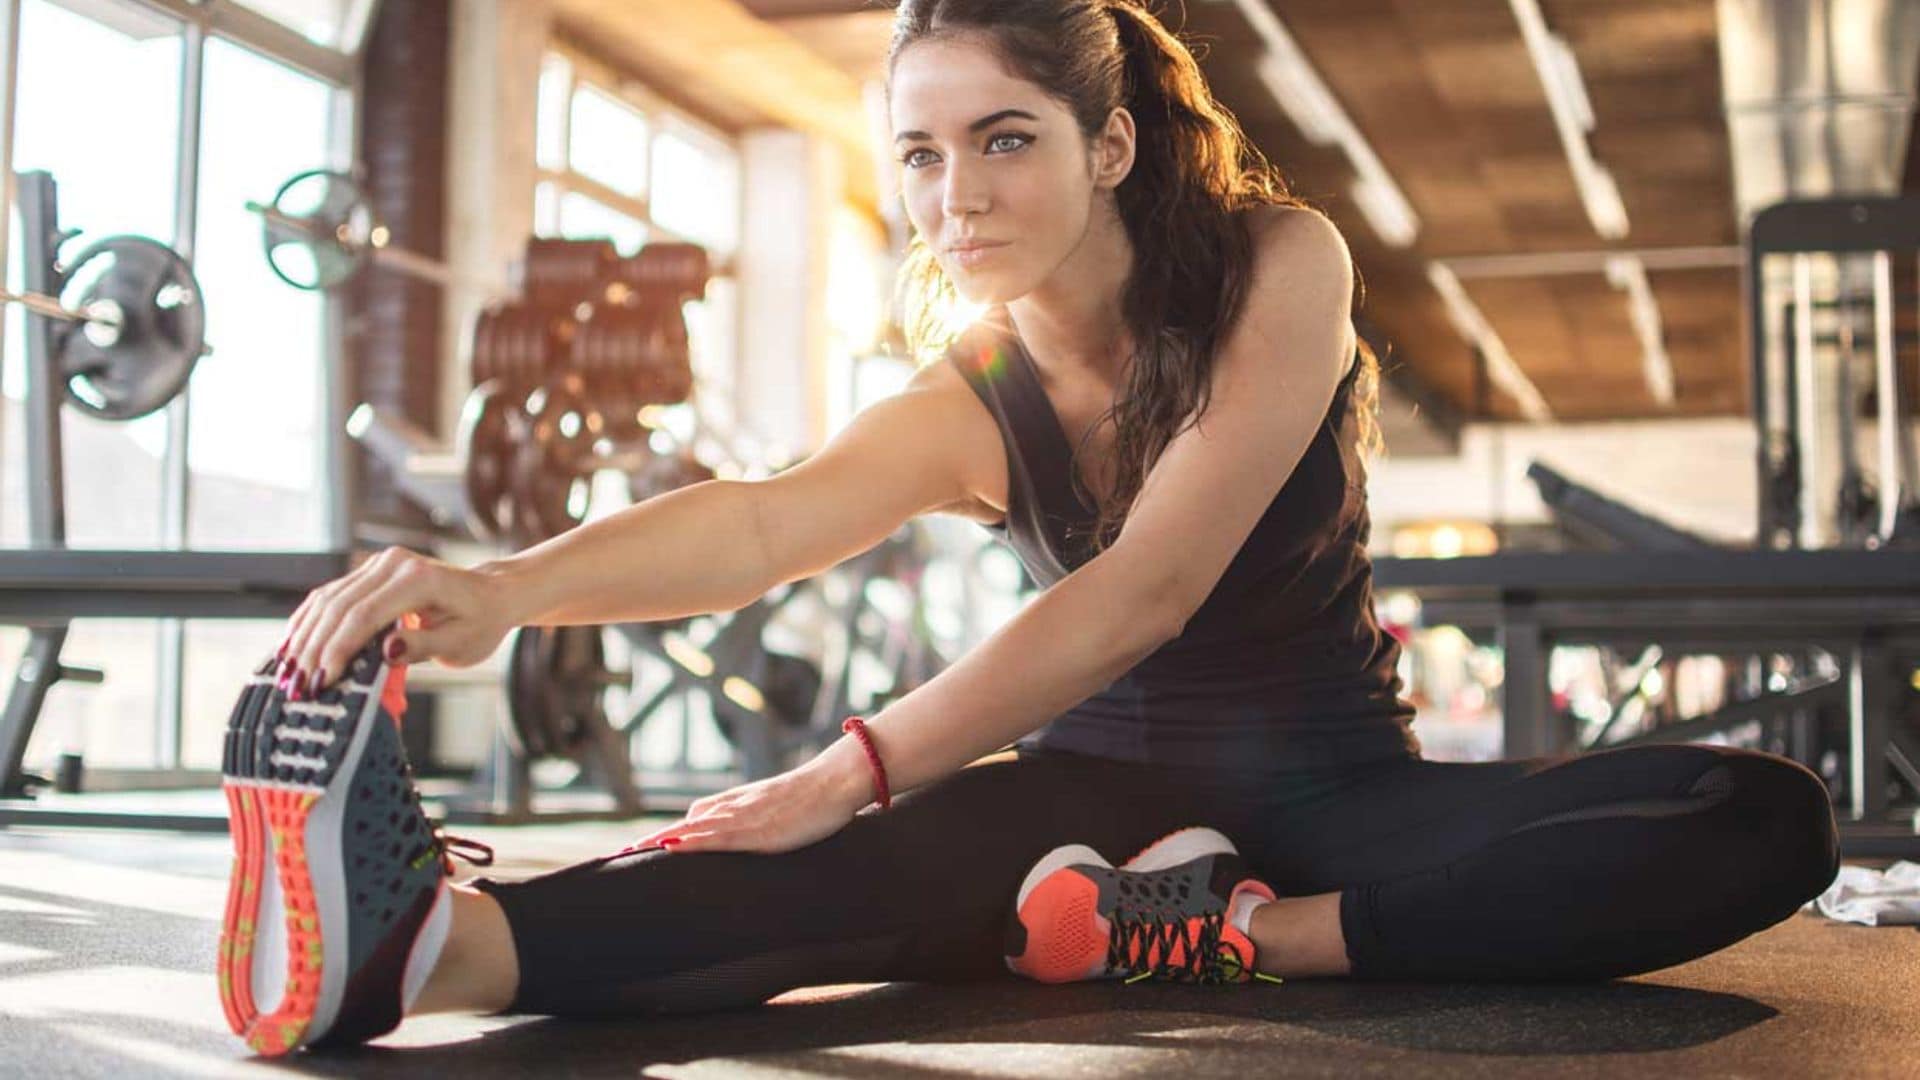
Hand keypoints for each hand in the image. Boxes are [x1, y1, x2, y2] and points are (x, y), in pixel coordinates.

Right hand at [278, 547, 516, 697]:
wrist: (491, 595)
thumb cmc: (480, 623)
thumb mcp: (461, 644)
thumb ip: (423, 646)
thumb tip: (385, 651)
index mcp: (419, 578)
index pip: (365, 615)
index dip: (338, 649)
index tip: (321, 681)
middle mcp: (394, 563)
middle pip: (339, 606)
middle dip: (314, 649)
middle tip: (295, 687)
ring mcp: (380, 564)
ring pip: (328, 599)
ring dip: (304, 638)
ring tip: (286, 675)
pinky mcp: (370, 571)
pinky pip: (331, 595)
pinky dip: (309, 622)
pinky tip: (292, 647)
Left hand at [628, 746, 874, 855]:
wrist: (836, 780)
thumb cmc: (815, 796)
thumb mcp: (780, 806)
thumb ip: (758, 816)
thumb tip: (745, 833)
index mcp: (740, 803)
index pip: (694, 818)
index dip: (666, 834)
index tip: (639, 847)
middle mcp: (735, 807)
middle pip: (684, 824)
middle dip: (653, 840)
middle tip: (621, 854)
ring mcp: (744, 817)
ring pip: (693, 829)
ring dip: (660, 841)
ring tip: (631, 852)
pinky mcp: (758, 830)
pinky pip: (717, 837)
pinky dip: (692, 842)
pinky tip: (671, 848)